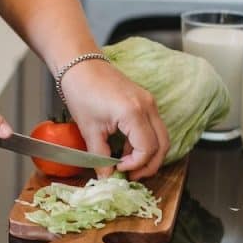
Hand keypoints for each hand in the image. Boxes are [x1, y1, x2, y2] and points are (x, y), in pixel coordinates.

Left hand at [60, 59, 169, 179]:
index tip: (119, 170)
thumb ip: (100, 157)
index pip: (148, 149)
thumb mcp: (89, 130)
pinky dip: (145, 142)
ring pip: (161, 137)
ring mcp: (149, 102)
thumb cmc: (82, 91)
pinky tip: (126, 149)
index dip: (136, 165)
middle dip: (149, 165)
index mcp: (134, 113)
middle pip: (162, 145)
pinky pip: (153, 127)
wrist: (80, 65)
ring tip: (128, 164)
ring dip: (149, 154)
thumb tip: (106, 177)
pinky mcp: (145, 101)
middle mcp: (147, 106)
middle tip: (131, 176)